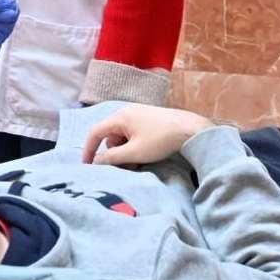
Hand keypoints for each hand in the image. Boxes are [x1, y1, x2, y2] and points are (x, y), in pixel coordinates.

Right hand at [81, 104, 212, 166]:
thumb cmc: (161, 140)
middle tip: (126, 167)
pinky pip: (133, 134)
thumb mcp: (134, 152)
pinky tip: (144, 156)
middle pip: (110, 136)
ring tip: (138, 163)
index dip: (89, 149)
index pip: (96, 132)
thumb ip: (113, 158)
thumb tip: (96, 161)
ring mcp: (138, 114)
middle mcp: (126, 112)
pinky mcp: (148, 119)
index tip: (87, 165)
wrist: (191, 129)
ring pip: (122, 137)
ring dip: (125, 152)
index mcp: (120, 117)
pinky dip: (134, 146)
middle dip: (115, 154)